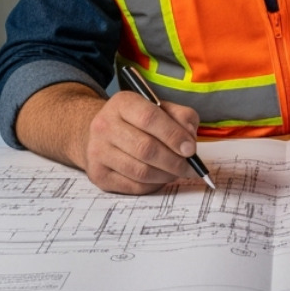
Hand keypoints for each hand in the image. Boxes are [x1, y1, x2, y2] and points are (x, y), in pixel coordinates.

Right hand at [80, 90, 201, 194]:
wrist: (100, 134)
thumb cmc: (136, 121)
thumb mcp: (158, 108)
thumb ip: (180, 117)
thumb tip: (190, 139)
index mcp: (122, 103)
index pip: (149, 118)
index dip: (174, 135)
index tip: (191, 149)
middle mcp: (105, 125)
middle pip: (146, 148)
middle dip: (174, 162)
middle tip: (190, 168)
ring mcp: (98, 151)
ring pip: (141, 171)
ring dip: (166, 176)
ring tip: (177, 172)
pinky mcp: (98, 174)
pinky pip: (134, 187)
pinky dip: (153, 186)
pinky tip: (160, 178)